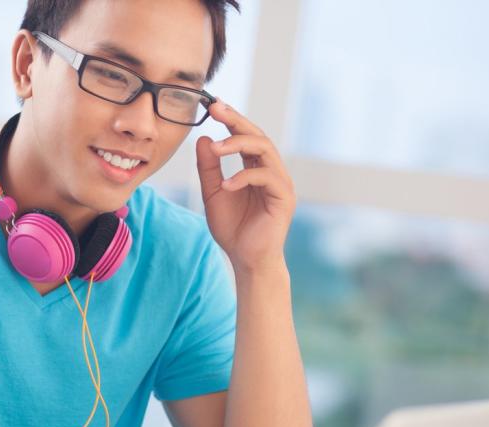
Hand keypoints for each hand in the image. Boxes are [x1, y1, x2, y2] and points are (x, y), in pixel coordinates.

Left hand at [196, 101, 296, 274]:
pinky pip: (266, 177)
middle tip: (216, 109)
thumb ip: (209, 168)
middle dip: (236, 121)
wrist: (246, 260)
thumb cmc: (233, 229)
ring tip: (216, 150)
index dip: (232, 120)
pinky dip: (244, 177)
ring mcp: (280, 183)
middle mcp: (272, 171)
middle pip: (258, 136)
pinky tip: (227, 185)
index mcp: (256, 168)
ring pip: (265, 150)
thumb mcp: (213, 194)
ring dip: (239, 145)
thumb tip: (204, 139)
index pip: (246, 137)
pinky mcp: (284, 198)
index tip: (214, 105)